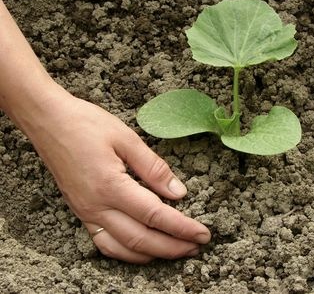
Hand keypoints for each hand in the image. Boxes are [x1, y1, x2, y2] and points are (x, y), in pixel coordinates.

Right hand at [26, 90, 209, 262]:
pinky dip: (127, 253)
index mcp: (111, 186)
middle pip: (141, 239)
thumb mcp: (126, 138)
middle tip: (197, 247)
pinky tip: (142, 250)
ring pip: (123, 248)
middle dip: (173, 247)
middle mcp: (96, 206)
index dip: (182, 228)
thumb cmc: (86, 124)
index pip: (155, 215)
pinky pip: (104, 243)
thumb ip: (154, 168)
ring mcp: (86, 213)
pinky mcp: (80, 212)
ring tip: (177, 251)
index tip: (203, 233)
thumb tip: (179, 192)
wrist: (47, 121)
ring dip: (153, 254)